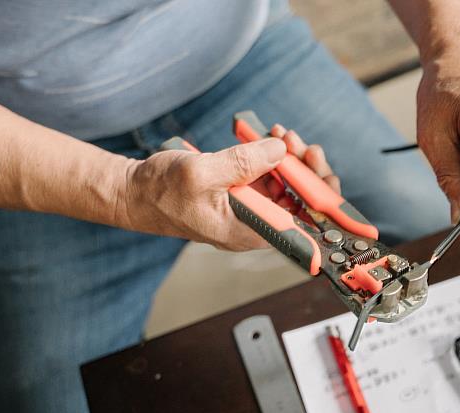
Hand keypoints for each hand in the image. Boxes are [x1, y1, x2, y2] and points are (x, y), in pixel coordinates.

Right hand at [118, 131, 338, 250]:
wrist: (133, 192)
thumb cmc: (160, 192)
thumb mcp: (201, 173)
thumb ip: (242, 162)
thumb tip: (279, 150)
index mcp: (248, 232)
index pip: (302, 227)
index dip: (321, 203)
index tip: (326, 176)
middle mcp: (255, 225)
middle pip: (300, 204)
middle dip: (306, 171)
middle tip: (298, 143)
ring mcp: (250, 209)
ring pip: (287, 188)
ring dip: (290, 159)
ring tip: (281, 134)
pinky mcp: (242, 194)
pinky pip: (269, 178)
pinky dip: (272, 157)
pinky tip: (269, 138)